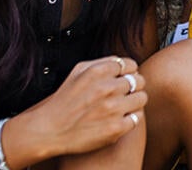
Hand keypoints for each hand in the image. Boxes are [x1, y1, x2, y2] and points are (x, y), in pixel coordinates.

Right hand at [18, 56, 146, 157]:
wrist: (49, 131)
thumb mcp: (77, 72)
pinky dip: (130, 119)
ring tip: (122, 106)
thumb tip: (121, 62)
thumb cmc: (64, 100)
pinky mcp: (116, 128)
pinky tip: (118, 119)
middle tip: (123, 94)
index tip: (122, 80)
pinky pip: (137, 118)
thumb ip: (101, 63)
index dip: (128, 72)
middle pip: (139, 80)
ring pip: (142, 98)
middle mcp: (107, 88)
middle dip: (133, 86)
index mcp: (99, 71)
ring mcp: (113, 109)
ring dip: (134, 102)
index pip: (131, 65)